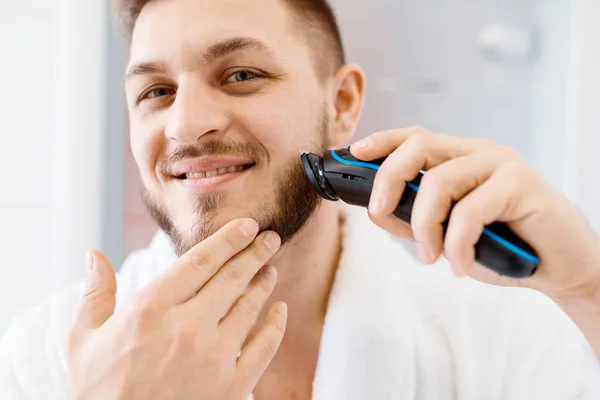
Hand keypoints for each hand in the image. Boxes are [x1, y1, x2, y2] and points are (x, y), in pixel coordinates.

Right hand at [65, 218, 285, 399]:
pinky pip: (264, 347)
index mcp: (151, 309)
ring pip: (250, 308)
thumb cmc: (100, 389)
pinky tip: (279, 310)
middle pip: (232, 278)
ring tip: (270, 269)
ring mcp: (213, 357)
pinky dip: (275, 325)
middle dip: (255, 252)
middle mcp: (187, 327)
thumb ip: (95, 293)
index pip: (201, 260)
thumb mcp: (83, 340)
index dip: (228, 239)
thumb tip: (93, 254)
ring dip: (264, 284)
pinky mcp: (231, 386)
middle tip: (270, 238)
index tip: (247, 226)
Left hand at [350, 126, 599, 301]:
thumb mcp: (446, 235)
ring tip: (431, 258)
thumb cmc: (503, 246)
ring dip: (425, 227)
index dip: (381, 141)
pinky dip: (457, 244)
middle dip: (387, 179)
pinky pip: (470, 211)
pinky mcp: (521, 183)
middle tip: (378, 213)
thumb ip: (412, 220)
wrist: (560, 268)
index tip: (353, 153)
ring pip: (439, 181)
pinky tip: (462, 265)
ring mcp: (502, 164)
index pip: (414, 137)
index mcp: (460, 157)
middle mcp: (479, 152)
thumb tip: (375, 210)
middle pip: (418, 145)